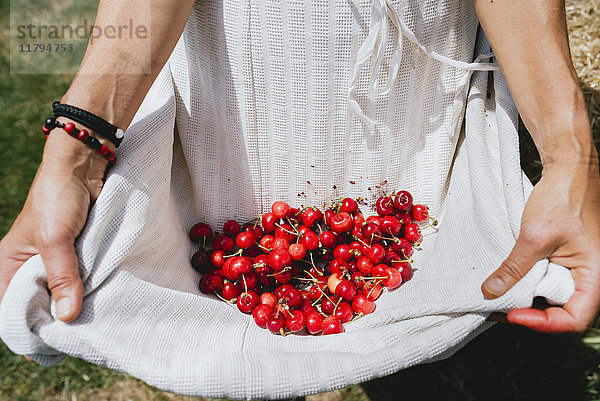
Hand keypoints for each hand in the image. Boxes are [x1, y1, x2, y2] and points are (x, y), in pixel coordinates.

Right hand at [0, 127, 107, 321]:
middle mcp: (30, 267)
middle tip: (80, 337)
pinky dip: (89, 290)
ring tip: (93, 325)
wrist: (85, 167)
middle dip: (57, 320)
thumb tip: (68, 316)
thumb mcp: (55, 239)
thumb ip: (62, 276)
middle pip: (40, 305)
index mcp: (10, 265)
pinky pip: (81, 280)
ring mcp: (56, 262)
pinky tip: (102, 303)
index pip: (12, 309)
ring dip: (76, 305)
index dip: (29, 328)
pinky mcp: (78, 256)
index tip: (52, 345)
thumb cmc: (58, 198)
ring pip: (63, 294)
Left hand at [482, 160, 599, 331]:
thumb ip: (514, 268)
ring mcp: (576, 267)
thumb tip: (492, 292)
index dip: (544, 322)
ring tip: (499, 296)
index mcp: (595, 274)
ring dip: (526, 298)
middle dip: (530, 312)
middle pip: (562, 310)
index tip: (515, 314)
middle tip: (499, 308)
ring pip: (552, 295)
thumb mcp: (534, 236)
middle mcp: (589, 275)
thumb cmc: (564, 197)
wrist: (569, 169)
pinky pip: (546, 279)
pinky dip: (526, 282)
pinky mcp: (563, 259)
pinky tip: (507, 280)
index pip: (575, 317)